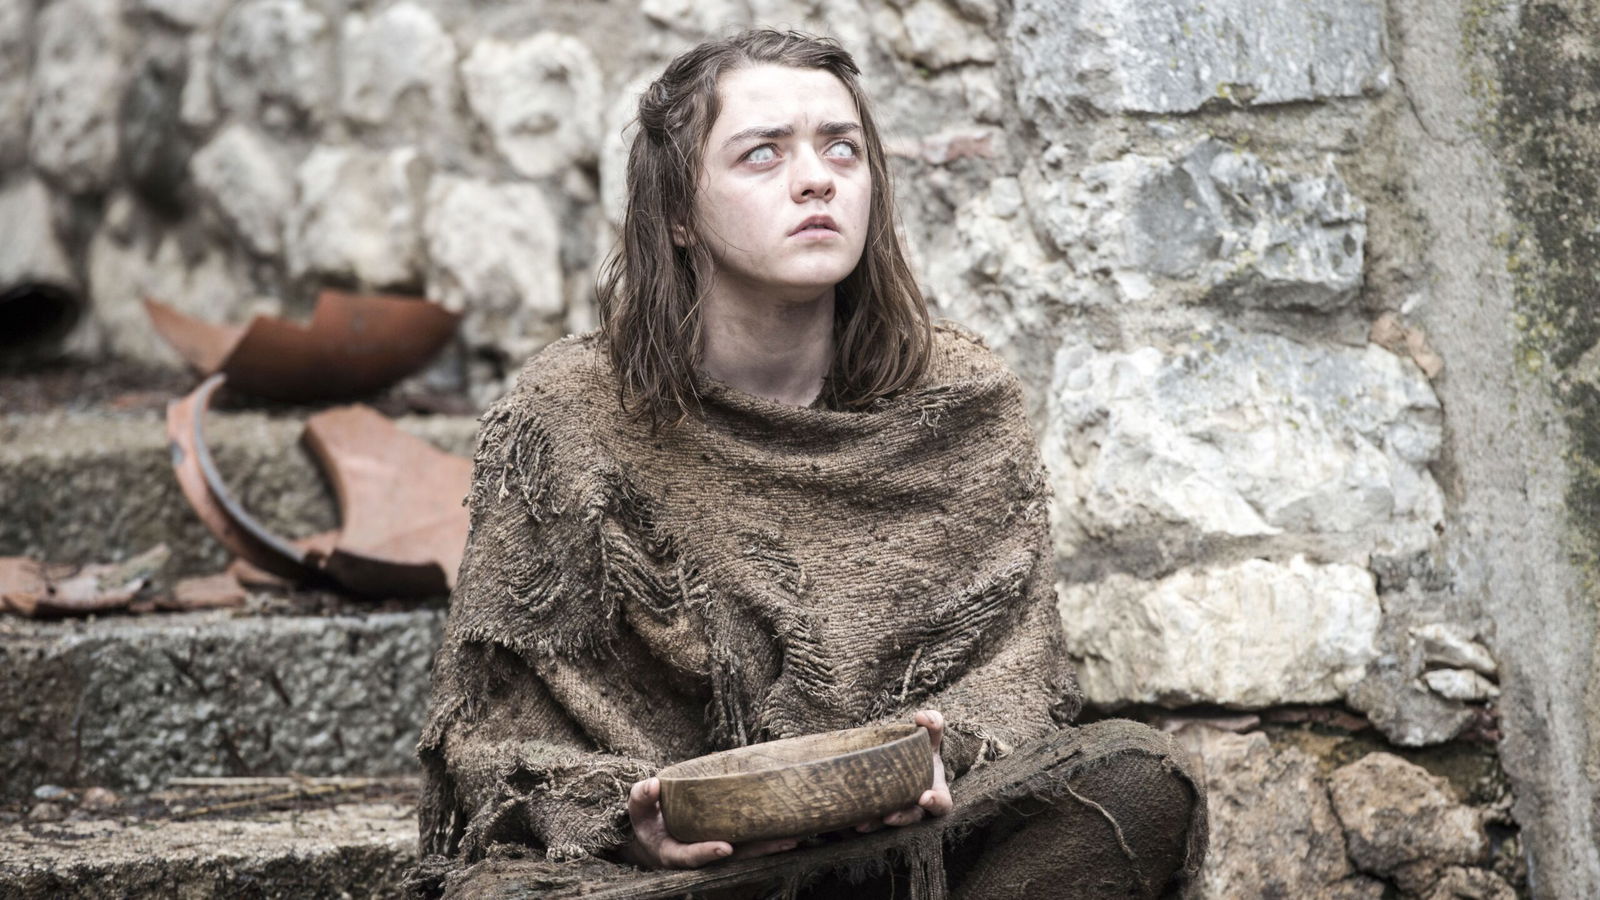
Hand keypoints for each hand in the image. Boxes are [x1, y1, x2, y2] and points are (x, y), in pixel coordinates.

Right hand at [622, 776, 800, 868]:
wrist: (652, 836)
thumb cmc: (645, 821)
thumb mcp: (637, 810)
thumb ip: (642, 798)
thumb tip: (653, 784)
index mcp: (673, 853)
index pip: (690, 856)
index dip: (706, 852)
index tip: (724, 847)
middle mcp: (698, 856)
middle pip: (730, 858)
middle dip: (757, 851)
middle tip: (784, 842)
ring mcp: (713, 851)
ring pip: (744, 852)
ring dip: (769, 846)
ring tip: (795, 837)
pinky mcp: (725, 842)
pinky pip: (748, 842)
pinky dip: (766, 837)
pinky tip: (789, 829)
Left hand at [855, 709, 953, 832]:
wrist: (905, 763)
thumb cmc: (921, 752)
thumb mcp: (930, 738)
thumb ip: (933, 725)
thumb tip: (922, 717)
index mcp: (935, 792)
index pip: (941, 804)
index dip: (935, 803)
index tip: (924, 797)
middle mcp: (917, 807)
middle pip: (912, 817)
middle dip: (901, 819)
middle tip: (888, 817)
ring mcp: (898, 812)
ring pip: (887, 823)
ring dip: (875, 824)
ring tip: (859, 824)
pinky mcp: (879, 814)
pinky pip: (870, 820)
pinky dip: (859, 820)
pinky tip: (846, 818)